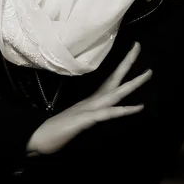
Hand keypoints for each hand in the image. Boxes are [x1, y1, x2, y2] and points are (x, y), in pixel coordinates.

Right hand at [27, 42, 150, 155]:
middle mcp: (91, 102)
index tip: (131, 54)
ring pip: (114, 94)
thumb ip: (86, 115)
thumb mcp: (76, 122)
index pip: (110, 82)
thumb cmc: (55, 131)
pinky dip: (122, 109)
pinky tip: (137, 107)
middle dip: (127, 64)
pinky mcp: (85, 120)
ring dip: (132, 84)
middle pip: (113, 80)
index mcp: (90, 102)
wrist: (36, 138)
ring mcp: (88, 110)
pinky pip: (107, 114)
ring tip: (148, 74)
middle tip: (138, 46)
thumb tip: (95, 111)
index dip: (122, 69)